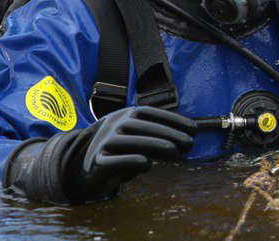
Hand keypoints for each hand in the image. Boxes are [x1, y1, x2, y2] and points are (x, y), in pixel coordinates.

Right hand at [65, 106, 195, 200]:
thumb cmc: (120, 150)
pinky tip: (147, 164)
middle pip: (144, 126)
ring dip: (157, 146)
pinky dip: (132, 161)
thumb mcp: (138, 137)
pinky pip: (115, 161)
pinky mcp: (98, 162)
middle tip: (189, 144)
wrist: (84, 165)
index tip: (194, 129)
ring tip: (176, 153)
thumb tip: (188, 139)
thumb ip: (158, 135)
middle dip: (170, 134)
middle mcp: (114, 124)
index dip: (174, 120)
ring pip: (132, 141)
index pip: (152, 113)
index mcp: (126, 114)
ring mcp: (104, 142)